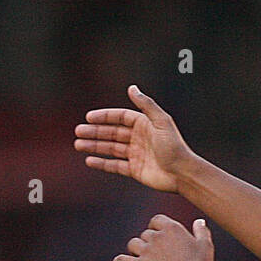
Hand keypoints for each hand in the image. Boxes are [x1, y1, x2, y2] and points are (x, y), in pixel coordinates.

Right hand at [74, 85, 193, 192]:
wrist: (181, 173)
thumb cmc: (174, 146)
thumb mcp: (161, 121)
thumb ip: (145, 104)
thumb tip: (131, 87)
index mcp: (144, 124)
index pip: (120, 117)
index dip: (104, 117)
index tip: (88, 117)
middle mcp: (138, 138)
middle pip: (112, 133)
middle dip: (94, 132)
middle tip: (78, 132)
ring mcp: (135, 154)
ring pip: (110, 149)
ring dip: (94, 146)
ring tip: (78, 145)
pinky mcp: (134, 170)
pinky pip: (114, 165)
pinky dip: (101, 163)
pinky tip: (89, 160)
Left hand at [114, 215, 213, 260]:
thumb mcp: (205, 246)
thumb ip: (201, 232)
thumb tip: (199, 222)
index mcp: (172, 228)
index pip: (156, 220)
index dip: (156, 227)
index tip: (158, 234)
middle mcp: (157, 237)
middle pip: (145, 234)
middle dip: (148, 242)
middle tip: (154, 254)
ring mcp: (146, 251)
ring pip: (133, 244)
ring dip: (136, 250)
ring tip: (140, 258)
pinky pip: (121, 260)